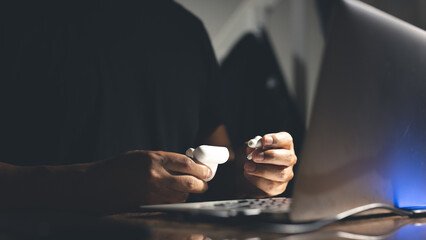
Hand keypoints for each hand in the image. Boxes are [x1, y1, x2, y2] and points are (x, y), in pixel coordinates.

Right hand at [86, 150, 211, 209]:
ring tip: (187, 189)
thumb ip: (163, 160)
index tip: (207, 170)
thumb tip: (186, 164)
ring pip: (181, 197)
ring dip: (188, 194)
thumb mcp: (142, 156)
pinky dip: (174, 201)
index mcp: (154, 158)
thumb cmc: (119, 167)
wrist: (97, 183)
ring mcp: (151, 192)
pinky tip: (172, 196)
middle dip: (201, 184)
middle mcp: (155, 175)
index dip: (201, 168)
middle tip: (204, 183)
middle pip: (189, 183)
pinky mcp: (148, 205)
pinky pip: (169, 204)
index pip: (186, 163)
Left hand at [243, 132, 296, 196]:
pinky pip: (271, 185)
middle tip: (255, 156)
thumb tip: (252, 148)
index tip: (264, 140)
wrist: (247, 172)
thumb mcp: (251, 148)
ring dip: (262, 170)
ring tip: (248, 166)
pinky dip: (257, 180)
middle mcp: (288, 159)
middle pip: (288, 157)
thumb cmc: (252, 156)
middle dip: (270, 156)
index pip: (286, 140)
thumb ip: (252, 147)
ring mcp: (286, 174)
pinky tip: (249, 174)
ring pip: (281, 173)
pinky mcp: (279, 187)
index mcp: (284, 145)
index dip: (276, 140)